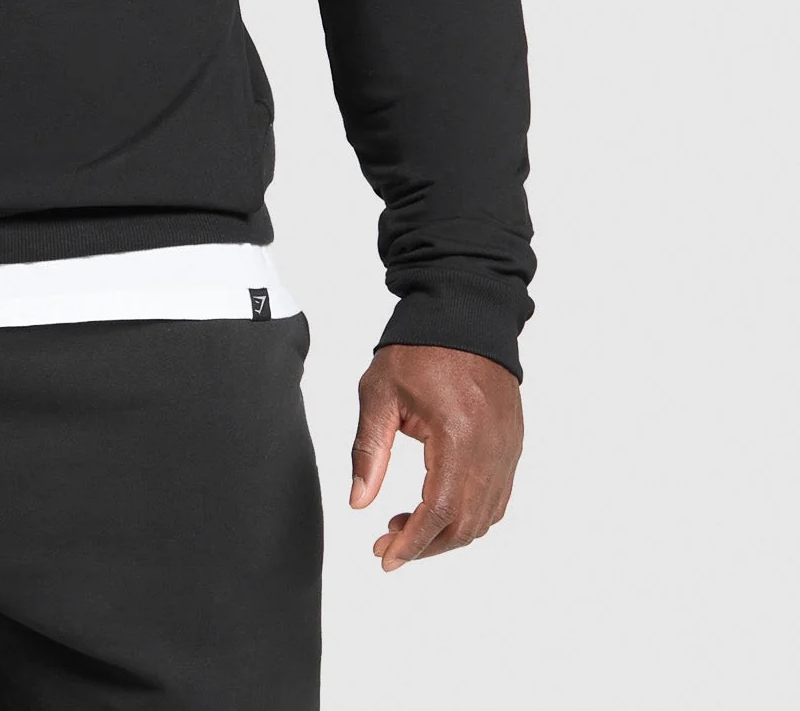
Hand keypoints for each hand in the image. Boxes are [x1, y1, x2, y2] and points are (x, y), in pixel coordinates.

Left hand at [349, 344, 522, 570]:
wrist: (463, 313)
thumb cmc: (419, 349)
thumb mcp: (380, 394)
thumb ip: (368, 451)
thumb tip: (359, 502)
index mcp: (458, 435)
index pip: (440, 510)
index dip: (413, 541)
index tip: (385, 556)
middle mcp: (490, 450)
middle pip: (465, 523)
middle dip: (426, 544)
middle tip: (387, 544)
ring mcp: (506, 449)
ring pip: (484, 517)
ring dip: (447, 532)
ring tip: (406, 524)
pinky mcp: (512, 445)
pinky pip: (497, 497)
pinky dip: (469, 514)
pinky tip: (438, 507)